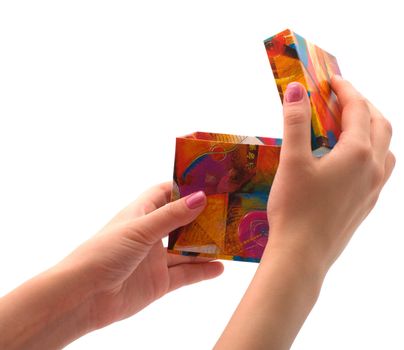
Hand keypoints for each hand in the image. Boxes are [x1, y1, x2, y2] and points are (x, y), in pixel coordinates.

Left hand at [0, 184, 222, 349]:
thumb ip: (172, 216)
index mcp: (142, 213)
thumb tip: (201, 197)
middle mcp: (151, 233)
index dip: (186, 187)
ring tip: (231, 240)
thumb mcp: (140, 229)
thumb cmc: (104, 253)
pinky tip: (220, 268)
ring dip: (207, 246)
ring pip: (187, 249)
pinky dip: (202, 271)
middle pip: (182, 222)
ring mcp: (156, 258)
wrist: (84, 297)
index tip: (211, 183)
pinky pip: (186, 274)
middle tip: (229, 212)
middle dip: (204, 218)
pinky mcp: (159, 281)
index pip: (166, 193)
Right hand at [267, 76, 394, 272]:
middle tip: (342, 99)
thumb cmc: (295, 208)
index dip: (346, 90)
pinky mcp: (367, 205)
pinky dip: (371, 153)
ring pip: (386, 149)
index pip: (358, 110)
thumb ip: (295, 122)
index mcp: (358, 154)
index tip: (332, 80)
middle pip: (381, 125)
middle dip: (364, 106)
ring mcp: (373, 189)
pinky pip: (380, 170)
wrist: (302, 255)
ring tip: (349, 128)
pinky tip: (349, 162)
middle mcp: (373, 169)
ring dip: (373, 130)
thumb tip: (296, 89)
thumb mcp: (292, 161)